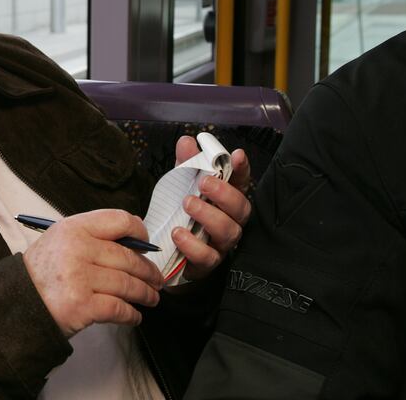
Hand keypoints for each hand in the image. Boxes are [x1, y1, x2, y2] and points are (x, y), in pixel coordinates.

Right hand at [22, 209, 163, 337]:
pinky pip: (119, 308)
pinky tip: (135, 315)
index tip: (146, 245)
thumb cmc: (43, 271)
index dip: (140, 232)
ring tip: (151, 297)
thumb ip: (93, 235)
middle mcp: (78, 249)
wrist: (18, 302)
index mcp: (74, 228)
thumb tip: (134, 242)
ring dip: (145, 294)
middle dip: (149, 272)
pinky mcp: (82, 305)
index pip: (119, 220)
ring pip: (128, 284)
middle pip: (128, 257)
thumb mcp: (61, 239)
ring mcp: (80, 278)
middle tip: (157, 279)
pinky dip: (131, 314)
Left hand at [172, 136, 251, 280]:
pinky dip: (193, 244)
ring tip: (187, 203)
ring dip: (209, 215)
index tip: (236, 154)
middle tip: (204, 183)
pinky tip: (178, 232)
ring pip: (228, 232)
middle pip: (241, 208)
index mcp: (225, 199)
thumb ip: (185, 165)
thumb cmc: (179, 213)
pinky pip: (207, 257)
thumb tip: (187, 141)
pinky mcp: (206, 264)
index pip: (241, 182)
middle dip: (225, 194)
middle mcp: (229, 221)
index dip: (242, 169)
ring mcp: (220, 244)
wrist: (163, 248)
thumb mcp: (180, 185)